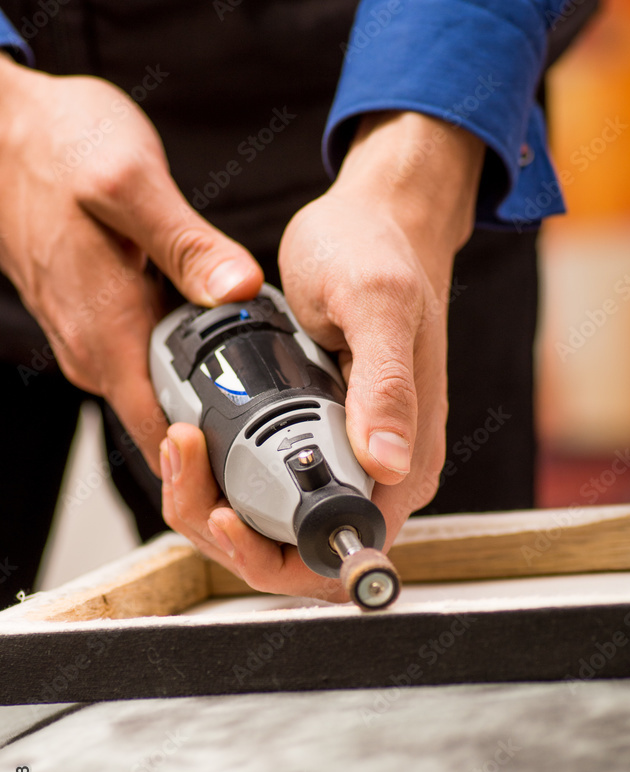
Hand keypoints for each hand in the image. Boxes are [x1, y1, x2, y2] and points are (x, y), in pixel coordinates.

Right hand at [0, 56, 262, 472]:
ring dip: (204, 392)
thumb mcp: (132, 183)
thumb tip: (241, 289)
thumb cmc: (57, 148)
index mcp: (107, 333)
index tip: (259, 452)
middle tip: (280, 412)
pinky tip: (217, 333)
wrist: (1, 131)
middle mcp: (93, 351)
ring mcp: (90, 341)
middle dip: (220, 430)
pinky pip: (145, 362)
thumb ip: (188, 244)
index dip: (210, 460)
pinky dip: (183, 358)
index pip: (160, 436)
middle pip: (164, 425)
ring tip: (260, 373)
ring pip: (156, 393)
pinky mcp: (94, 324)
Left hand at [162, 113, 483, 600]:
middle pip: (298, 553)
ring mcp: (351, 461)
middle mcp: (383, 475)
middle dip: (230, 532)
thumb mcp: (379, 307)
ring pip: (277, 525)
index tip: (223, 511)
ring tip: (182, 442)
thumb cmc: (380, 253)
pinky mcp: (324, 440)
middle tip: (185, 462)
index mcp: (406, 463)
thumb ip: (387, 385)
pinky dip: (225, 478)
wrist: (376, 223)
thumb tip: (389, 462)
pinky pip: (270, 487)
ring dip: (217, 503)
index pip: (339, 557)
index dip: (271, 555)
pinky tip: (196, 440)